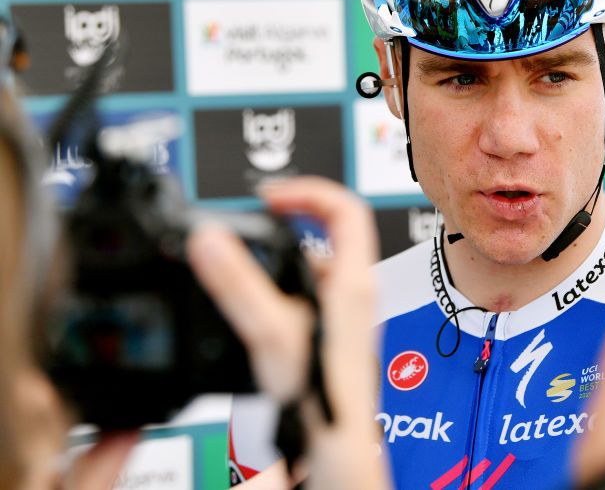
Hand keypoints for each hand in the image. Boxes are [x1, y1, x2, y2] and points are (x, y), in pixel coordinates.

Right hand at [187, 176, 388, 489]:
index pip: (345, 207)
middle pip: (325, 234)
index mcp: (352, 281)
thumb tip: (213, 240)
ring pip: (309, 268)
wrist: (335, 452)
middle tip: (248, 224)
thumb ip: (241, 287)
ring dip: (276, 259)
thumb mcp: (274, 334)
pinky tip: (249, 309)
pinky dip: (273, 290)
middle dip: (283, 224)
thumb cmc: (327, 402)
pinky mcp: (324, 336)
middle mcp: (351, 294)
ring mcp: (340, 316)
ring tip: (242, 263)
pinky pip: (299, 297)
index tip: (269, 196)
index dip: (307, 191)